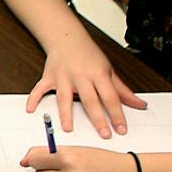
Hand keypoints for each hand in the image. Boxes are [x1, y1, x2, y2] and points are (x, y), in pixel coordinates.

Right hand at [27, 48, 149, 135]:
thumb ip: (122, 90)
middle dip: (98, 118)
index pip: (110, 97)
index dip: (117, 114)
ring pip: (65, 97)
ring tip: (68, 128)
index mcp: (98, 74)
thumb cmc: (88, 55)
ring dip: (66, 113)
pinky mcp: (49, 77)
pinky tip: (31, 110)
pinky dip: (34, 99)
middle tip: (104, 134)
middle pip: (90, 99)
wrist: (67, 37)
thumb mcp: (109, 70)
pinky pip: (40, 89)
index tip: (121, 129)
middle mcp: (81, 76)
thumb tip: (140, 104)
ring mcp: (63, 77)